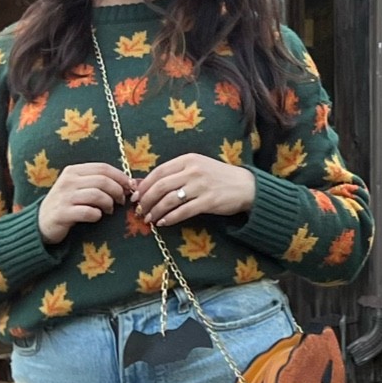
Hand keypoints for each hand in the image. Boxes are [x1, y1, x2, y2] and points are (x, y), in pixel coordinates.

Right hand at [37, 160, 135, 243]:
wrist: (42, 221)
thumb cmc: (66, 203)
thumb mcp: (78, 187)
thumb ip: (98, 182)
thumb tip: (130, 182)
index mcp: (73, 171)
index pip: (102, 168)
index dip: (120, 176)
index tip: (129, 187)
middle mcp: (68, 181)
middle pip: (102, 181)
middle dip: (117, 191)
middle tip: (121, 201)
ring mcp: (64, 197)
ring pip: (97, 195)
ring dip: (109, 204)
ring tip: (109, 210)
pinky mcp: (63, 213)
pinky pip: (88, 212)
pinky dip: (97, 215)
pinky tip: (96, 216)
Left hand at [133, 154, 256, 230]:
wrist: (246, 186)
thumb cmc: (217, 177)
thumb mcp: (196, 168)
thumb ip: (173, 174)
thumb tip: (143, 183)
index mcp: (188, 159)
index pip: (159, 172)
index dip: (144, 185)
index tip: (135, 196)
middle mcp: (193, 170)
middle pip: (161, 186)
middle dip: (146, 200)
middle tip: (140, 210)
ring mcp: (201, 186)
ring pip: (169, 200)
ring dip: (155, 211)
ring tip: (149, 219)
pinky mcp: (208, 201)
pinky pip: (183, 212)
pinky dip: (170, 218)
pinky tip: (163, 223)